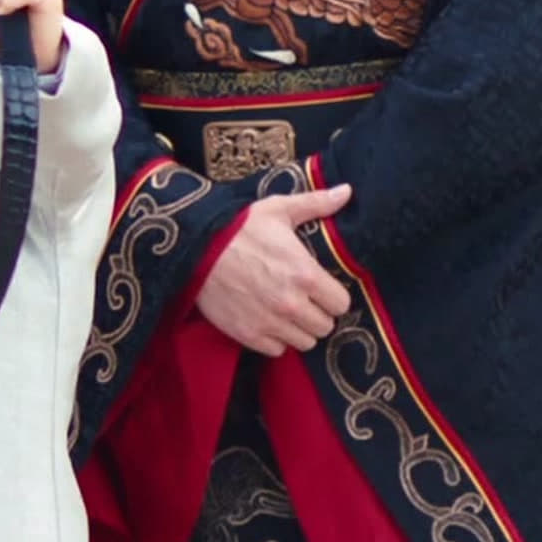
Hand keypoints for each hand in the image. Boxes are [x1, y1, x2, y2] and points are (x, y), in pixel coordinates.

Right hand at [197, 184, 354, 355]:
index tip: (324, 289)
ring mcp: (269, 323)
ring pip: (304, 342)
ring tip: (288, 312)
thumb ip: (316, 204)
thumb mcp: (278, 209)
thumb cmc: (239, 227)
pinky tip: (269, 320)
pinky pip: (277, 350)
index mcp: (305, 275)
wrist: (195, 248)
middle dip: (318, 313)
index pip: (341, 304)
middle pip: (325, 326)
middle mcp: (291, 304)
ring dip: (299, 329)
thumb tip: (346, 191)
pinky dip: (276, 339)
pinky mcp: (248, 335)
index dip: (334, 296)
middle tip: (306, 300)